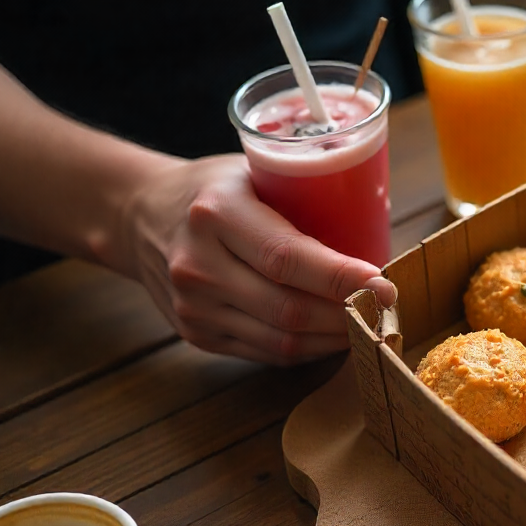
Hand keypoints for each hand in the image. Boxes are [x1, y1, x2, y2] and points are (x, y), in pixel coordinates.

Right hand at [117, 155, 395, 364]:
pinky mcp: (195, 335)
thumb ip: (305, 198)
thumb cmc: (218, 189)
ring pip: (281, 342)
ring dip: (334, 339)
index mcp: (216, 214)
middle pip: (288, 310)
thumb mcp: (255, 172)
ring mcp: (192, 307)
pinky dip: (310, 350)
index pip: (287, 258)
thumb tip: (382, 230)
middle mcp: (197, 265)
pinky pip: (267, 353)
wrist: (139, 214)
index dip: (341, 278)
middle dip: (348, 316)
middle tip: (387, 311)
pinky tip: (334, 336)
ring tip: (369, 325)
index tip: (385, 286)